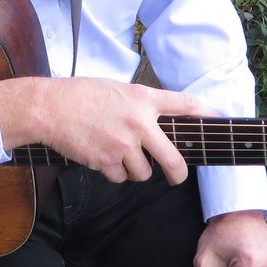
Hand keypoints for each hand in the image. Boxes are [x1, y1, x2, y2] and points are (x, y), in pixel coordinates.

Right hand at [0, 76, 215, 184]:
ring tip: (118, 155)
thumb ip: (139, 104)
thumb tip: (157, 122)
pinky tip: (101, 156)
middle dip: (178, 173)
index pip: (183, 103)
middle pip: (173, 160)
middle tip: (177, 177)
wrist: (50, 108)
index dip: (204, 112)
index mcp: (143, 98)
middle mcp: (139, 123)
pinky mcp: (106, 162)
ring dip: (134, 170)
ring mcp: (124, 145)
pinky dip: (113, 172)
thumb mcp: (117, 89)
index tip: (216, 118)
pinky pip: (119, 177)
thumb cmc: (80, 94)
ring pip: (143, 173)